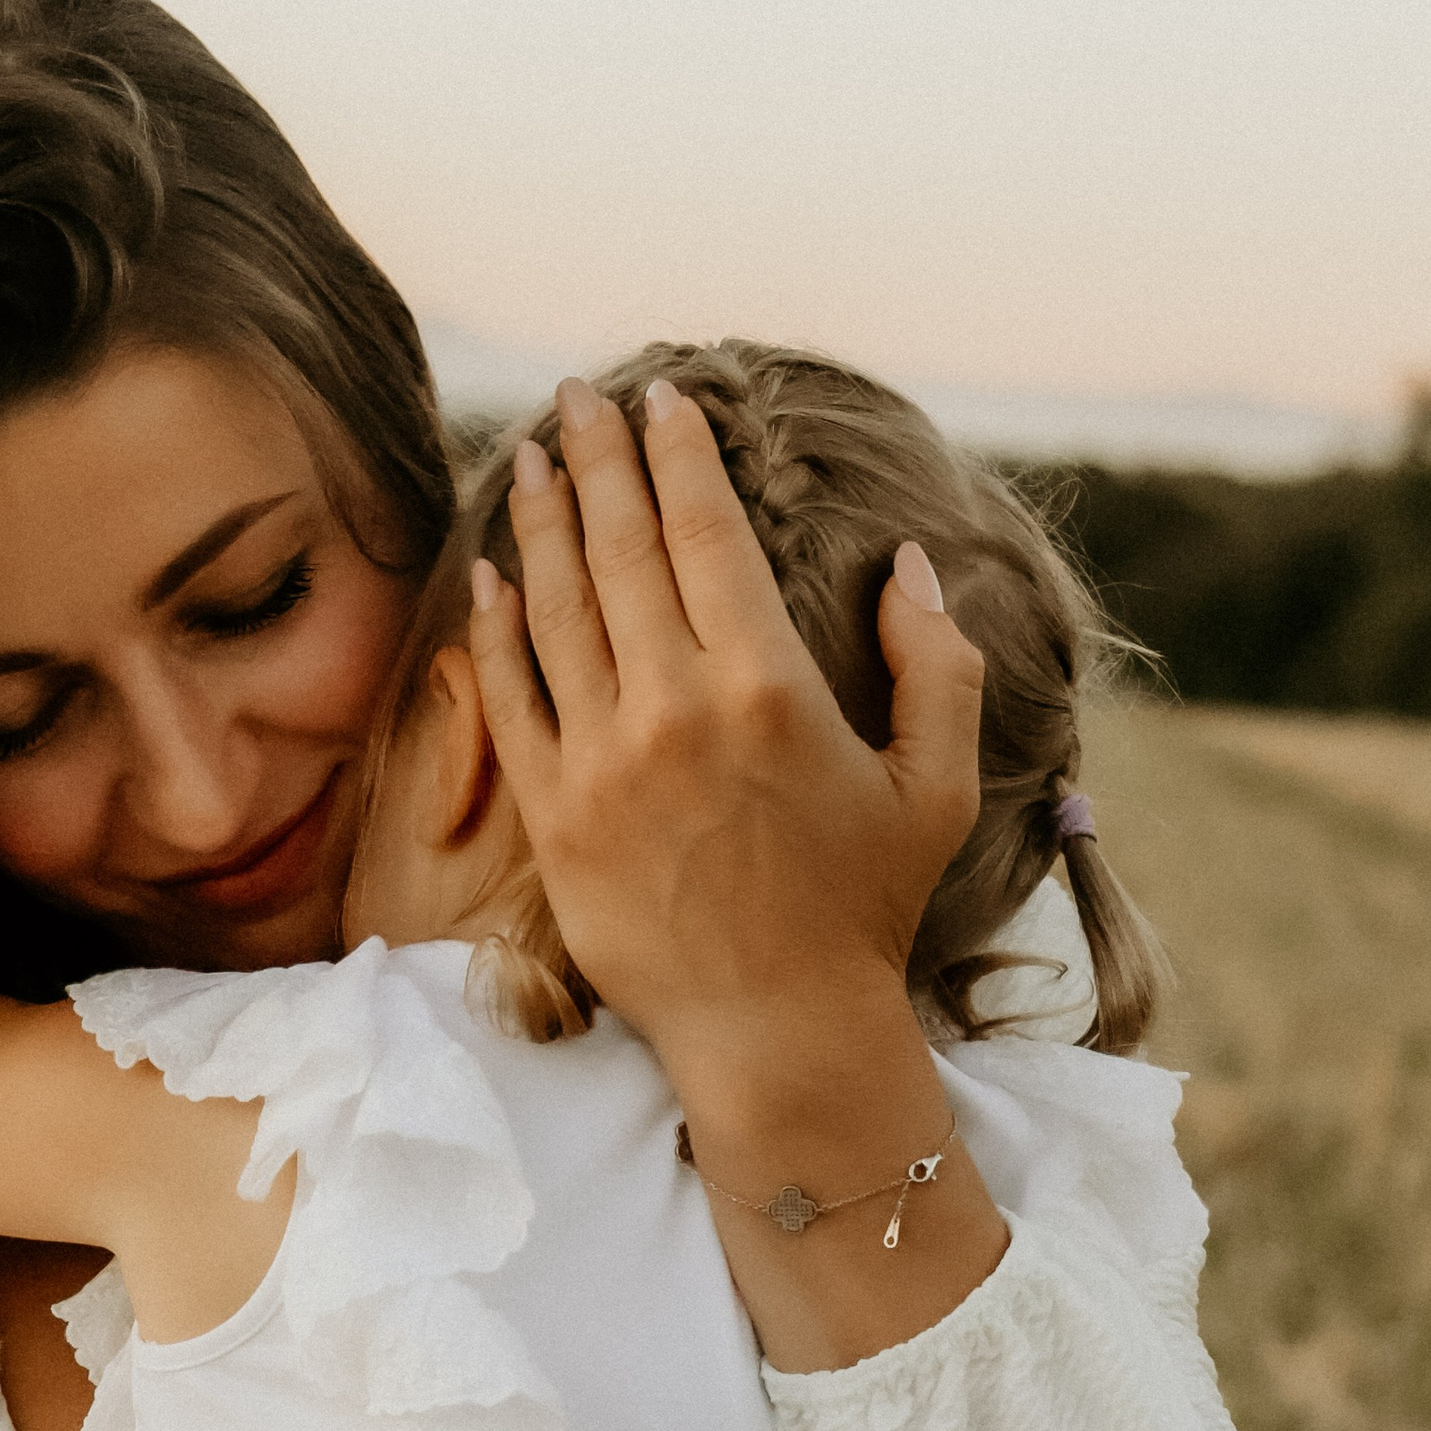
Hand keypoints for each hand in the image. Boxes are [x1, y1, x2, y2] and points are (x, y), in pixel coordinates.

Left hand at [472, 378, 1008, 1372]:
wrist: (776, 1030)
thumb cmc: (864, 910)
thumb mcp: (934, 784)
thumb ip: (935, 663)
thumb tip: (909, 562)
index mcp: (768, 685)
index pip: (705, 530)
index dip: (677, 453)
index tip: (661, 400)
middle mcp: (674, 708)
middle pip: (619, 548)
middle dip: (598, 459)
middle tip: (581, 399)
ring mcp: (602, 761)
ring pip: (555, 607)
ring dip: (543, 521)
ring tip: (536, 458)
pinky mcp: (554, 815)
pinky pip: (511, 697)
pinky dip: (497, 627)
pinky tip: (495, 574)